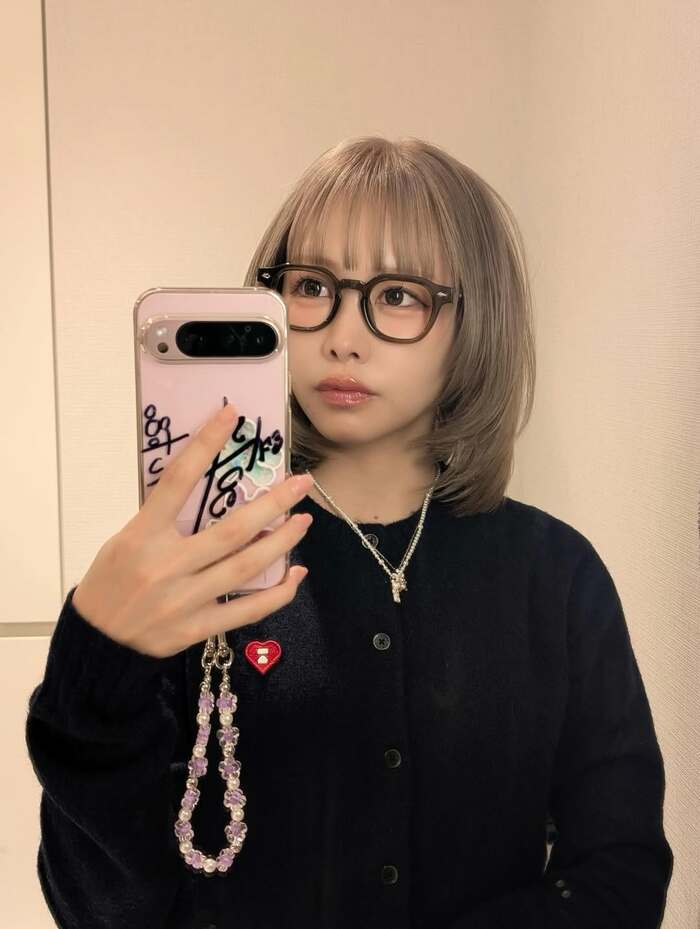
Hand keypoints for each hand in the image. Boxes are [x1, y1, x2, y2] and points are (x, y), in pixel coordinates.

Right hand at [71, 403, 312, 657]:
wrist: (98, 640)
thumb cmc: (112, 580)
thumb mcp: (127, 539)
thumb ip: (164, 519)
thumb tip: (211, 491)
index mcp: (142, 535)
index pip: (177, 480)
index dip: (205, 444)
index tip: (231, 417)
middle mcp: (165, 565)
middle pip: (231, 530)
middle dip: (272, 503)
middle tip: (301, 483)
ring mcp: (183, 600)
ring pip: (245, 567)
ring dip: (282, 542)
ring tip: (304, 521)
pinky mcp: (196, 628)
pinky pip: (247, 610)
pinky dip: (277, 592)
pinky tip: (296, 573)